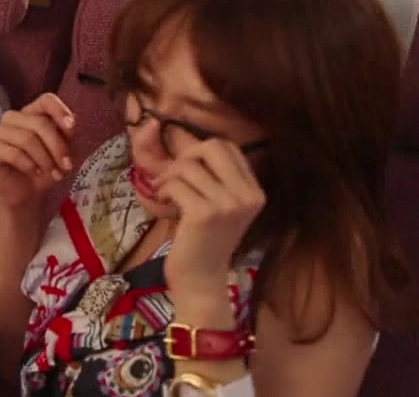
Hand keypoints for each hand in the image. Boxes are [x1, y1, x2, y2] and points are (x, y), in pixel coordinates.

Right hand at [0, 93, 75, 211]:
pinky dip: (29, 165)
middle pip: (39, 122)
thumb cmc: (44, 169)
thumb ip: (66, 135)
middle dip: (57, 146)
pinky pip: (13, 153)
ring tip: (54, 174)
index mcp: (31, 113)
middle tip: (67, 166)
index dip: (60, 110)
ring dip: (45, 159)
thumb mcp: (62, 152)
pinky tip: (35, 173)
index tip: (72, 128)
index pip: (46, 100)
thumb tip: (70, 122)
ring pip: (26, 138)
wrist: (26, 195)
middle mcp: (13, 118)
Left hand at [156, 140, 265, 300]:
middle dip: (186, 157)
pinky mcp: (205, 214)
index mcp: (255, 191)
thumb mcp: (217, 203)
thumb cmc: (203, 240)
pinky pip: (176, 184)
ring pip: (188, 166)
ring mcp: (228, 205)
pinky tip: (163, 203)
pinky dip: (164, 190)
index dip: (200, 152)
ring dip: (169, 177)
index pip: (228, 146)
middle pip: (213, 146)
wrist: (201, 280)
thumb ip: (210, 175)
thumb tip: (177, 137)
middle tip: (174, 177)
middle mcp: (247, 196)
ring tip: (166, 194)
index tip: (186, 171)